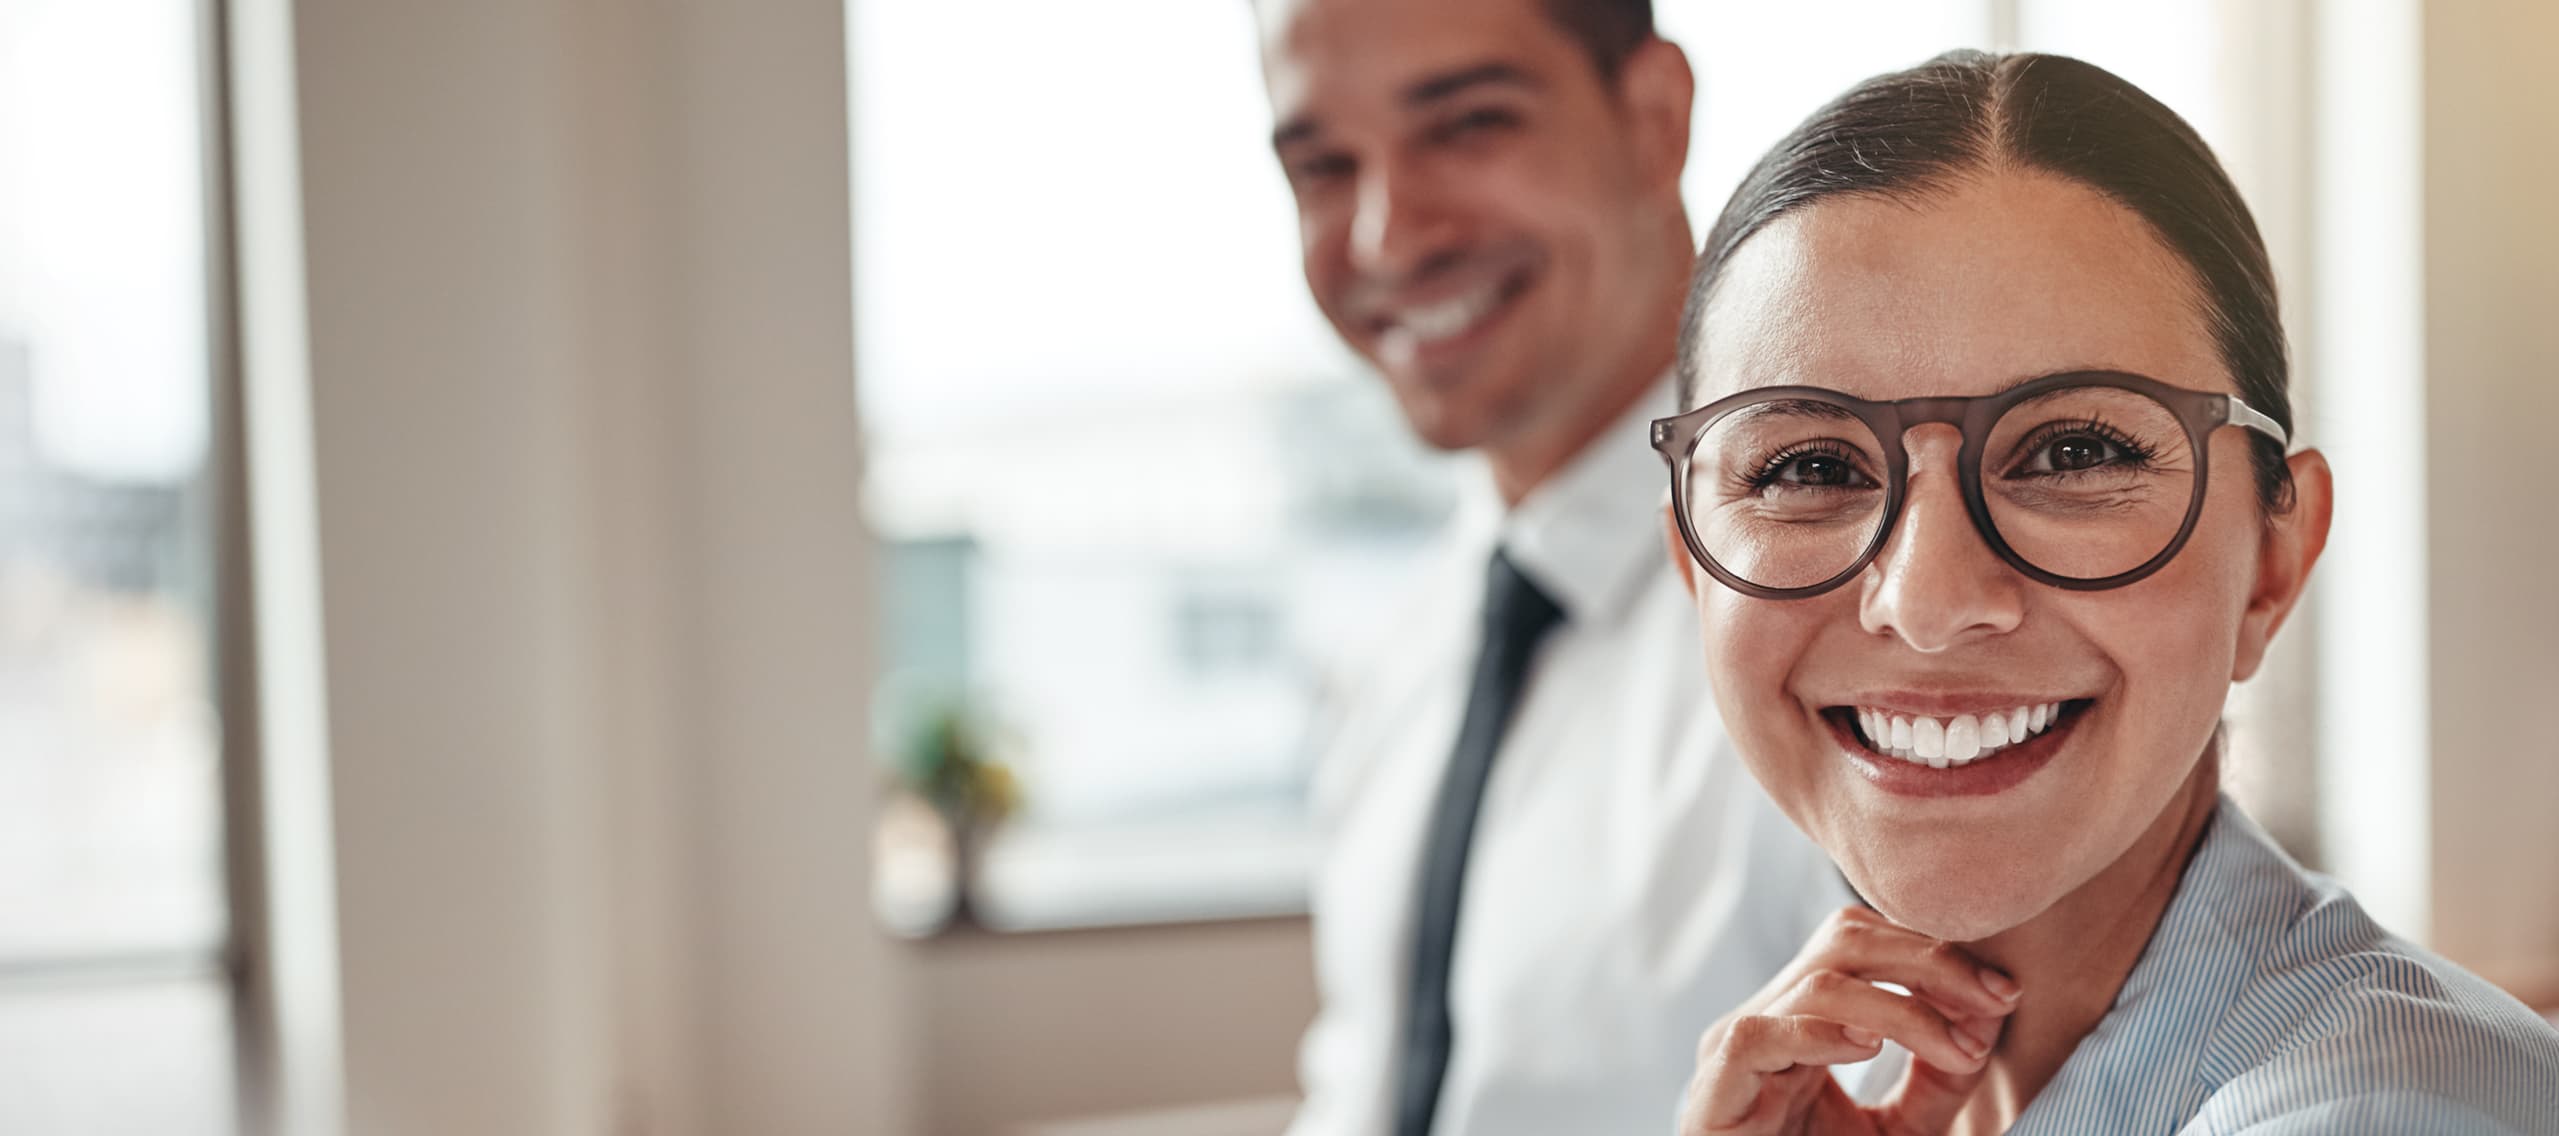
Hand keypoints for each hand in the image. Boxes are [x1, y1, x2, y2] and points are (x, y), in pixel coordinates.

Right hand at [1676, 906, 2021, 1134]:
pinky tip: (1868, 1048)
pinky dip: (1819, 1034)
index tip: (2003, 992)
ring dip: (1902, 1008)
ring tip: (1955, 1049)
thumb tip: (1991, 1010)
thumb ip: (1943, 1076)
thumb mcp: (1905, 1127)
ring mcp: (1733, 1050)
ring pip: (1817, 984)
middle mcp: (1768, 1018)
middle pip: (1844, 940)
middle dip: (1929, 960)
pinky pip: (1757, 1038)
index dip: (1936, 952)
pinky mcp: (1713, 1091)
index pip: (1866, 942)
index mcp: (1804, 1016)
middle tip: (1994, 997)